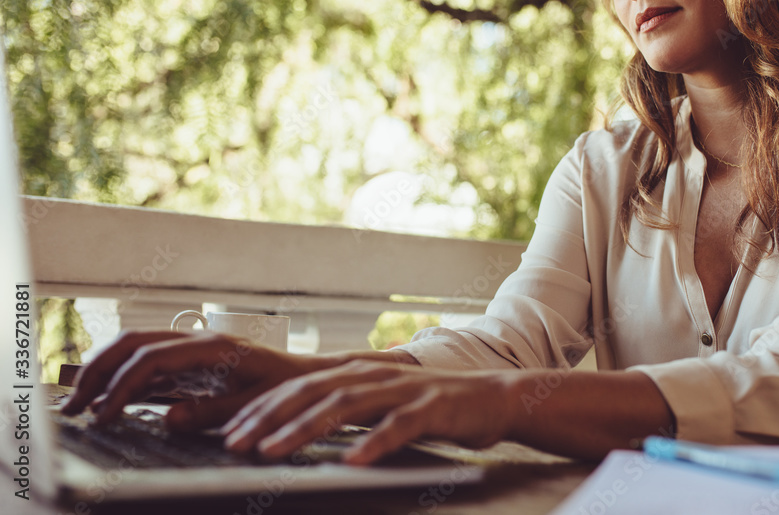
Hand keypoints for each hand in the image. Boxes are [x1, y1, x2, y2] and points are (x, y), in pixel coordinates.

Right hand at [61, 330, 325, 429]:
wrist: (310, 378)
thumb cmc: (289, 389)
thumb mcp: (256, 404)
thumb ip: (214, 412)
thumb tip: (170, 417)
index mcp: (213, 347)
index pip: (152, 358)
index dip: (121, 385)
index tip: (104, 415)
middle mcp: (198, 341)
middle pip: (133, 342)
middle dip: (99, 370)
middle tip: (74, 407)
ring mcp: (193, 348)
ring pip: (136, 346)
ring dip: (105, 370)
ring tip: (81, 403)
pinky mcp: (192, 361)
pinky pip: (149, 361)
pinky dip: (122, 377)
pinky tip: (108, 401)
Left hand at [220, 360, 516, 464]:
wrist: (493, 397)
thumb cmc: (431, 407)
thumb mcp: (381, 404)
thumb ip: (345, 411)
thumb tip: (297, 429)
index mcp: (358, 373)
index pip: (299, 386)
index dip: (262, 407)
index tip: (229, 431)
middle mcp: (374, 375)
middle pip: (313, 391)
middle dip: (269, 417)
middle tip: (235, 443)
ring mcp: (403, 390)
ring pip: (345, 405)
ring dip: (305, 428)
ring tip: (274, 451)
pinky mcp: (431, 408)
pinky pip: (398, 427)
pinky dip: (373, 443)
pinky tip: (353, 461)